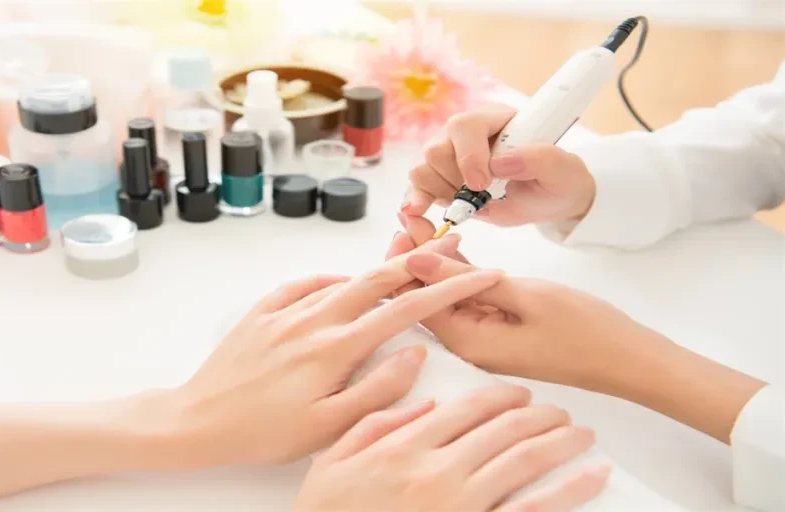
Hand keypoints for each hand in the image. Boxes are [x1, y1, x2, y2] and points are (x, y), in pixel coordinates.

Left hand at [172, 244, 502, 467]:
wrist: (197, 422)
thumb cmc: (262, 434)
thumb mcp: (328, 427)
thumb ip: (378, 390)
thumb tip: (414, 355)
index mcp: (333, 349)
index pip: (404, 310)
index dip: (447, 290)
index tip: (478, 275)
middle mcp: (311, 321)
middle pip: (376, 280)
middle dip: (419, 263)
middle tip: (450, 249)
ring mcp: (283, 313)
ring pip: (341, 281)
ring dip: (377, 270)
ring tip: (404, 265)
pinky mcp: (260, 314)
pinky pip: (302, 285)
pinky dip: (329, 280)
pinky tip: (339, 283)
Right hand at [295, 386, 609, 511]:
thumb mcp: (332, 463)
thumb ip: (374, 426)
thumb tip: (418, 399)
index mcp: (404, 448)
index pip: (465, 408)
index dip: (500, 395)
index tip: (518, 392)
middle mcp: (438, 472)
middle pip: (503, 429)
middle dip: (538, 414)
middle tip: (556, 410)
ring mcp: (463, 505)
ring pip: (525, 461)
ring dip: (560, 441)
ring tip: (582, 433)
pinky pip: (536, 510)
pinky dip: (571, 489)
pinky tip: (593, 476)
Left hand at [386, 215, 658, 389]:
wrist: (629, 358)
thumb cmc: (584, 329)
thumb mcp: (523, 295)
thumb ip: (464, 278)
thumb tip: (414, 260)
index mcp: (467, 342)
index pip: (414, 300)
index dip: (401, 262)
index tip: (400, 224)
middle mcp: (467, 345)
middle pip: (424, 297)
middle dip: (413, 258)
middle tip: (409, 216)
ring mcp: (482, 338)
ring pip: (445, 294)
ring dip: (435, 261)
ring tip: (425, 221)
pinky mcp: (498, 329)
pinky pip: (468, 298)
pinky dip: (460, 272)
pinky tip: (453, 243)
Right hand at [404, 105, 595, 225]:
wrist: (547, 200)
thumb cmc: (556, 180)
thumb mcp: (563, 170)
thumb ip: (540, 158)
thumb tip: (499, 163)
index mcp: (495, 119)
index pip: (465, 126)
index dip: (468, 156)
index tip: (482, 184)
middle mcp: (465, 133)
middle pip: (437, 149)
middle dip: (457, 180)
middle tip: (484, 195)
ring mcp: (448, 155)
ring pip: (422, 168)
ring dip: (442, 193)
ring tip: (471, 202)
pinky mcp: (438, 179)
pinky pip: (416, 186)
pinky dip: (416, 201)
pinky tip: (419, 212)